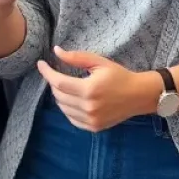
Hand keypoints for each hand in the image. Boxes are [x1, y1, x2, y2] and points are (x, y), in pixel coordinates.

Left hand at [37, 46, 160, 132]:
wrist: (138, 95)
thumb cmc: (119, 75)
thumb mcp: (99, 62)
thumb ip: (76, 58)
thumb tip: (56, 51)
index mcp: (89, 89)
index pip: (58, 83)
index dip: (47, 73)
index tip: (40, 64)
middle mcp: (88, 108)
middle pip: (59, 96)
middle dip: (53, 82)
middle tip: (55, 72)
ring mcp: (90, 120)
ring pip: (63, 108)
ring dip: (59, 95)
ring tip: (64, 85)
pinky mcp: (93, 127)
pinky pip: (71, 118)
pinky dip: (67, 108)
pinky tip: (72, 98)